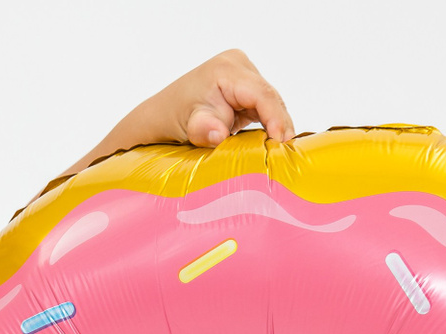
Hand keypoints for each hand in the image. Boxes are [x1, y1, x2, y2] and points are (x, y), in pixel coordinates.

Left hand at [61, 49, 294, 177]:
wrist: (160, 119)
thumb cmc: (170, 120)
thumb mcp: (187, 126)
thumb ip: (204, 129)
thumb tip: (218, 134)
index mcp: (226, 69)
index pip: (261, 94)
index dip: (275, 118)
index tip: (281, 142)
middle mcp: (238, 66)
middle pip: (270, 98)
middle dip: (279, 125)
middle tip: (286, 155)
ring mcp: (243, 76)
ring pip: (271, 104)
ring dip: (276, 127)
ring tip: (281, 152)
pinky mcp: (245, 90)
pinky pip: (264, 109)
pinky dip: (268, 126)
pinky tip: (272, 144)